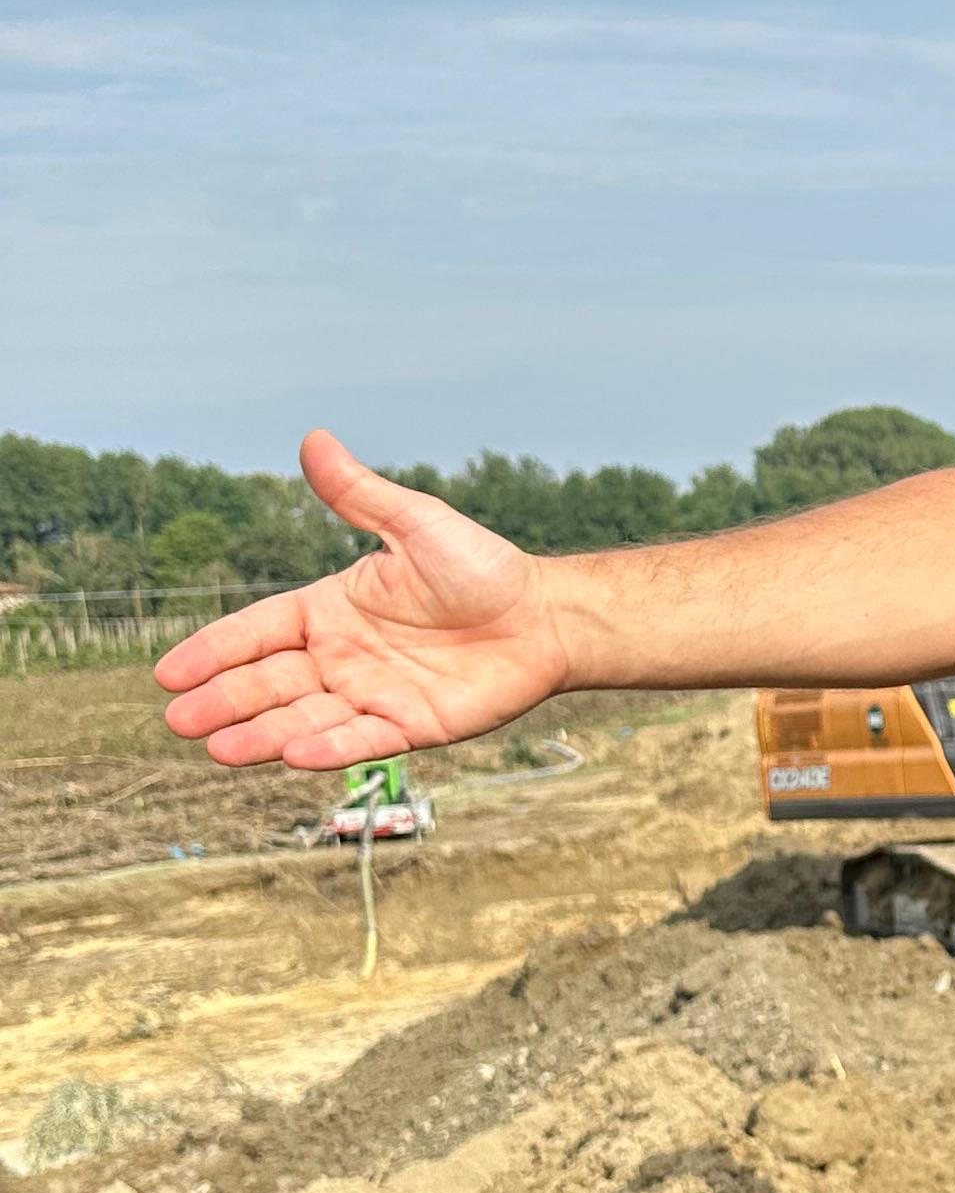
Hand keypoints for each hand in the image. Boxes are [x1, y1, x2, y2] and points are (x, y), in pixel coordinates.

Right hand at [156, 433, 567, 768]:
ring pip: (304, 717)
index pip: (258, 631)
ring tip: (218, 748)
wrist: (545, 616)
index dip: (215, 651)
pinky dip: (330, 749)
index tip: (170, 673)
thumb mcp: (415, 524)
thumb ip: (359, 495)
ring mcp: (372, 694)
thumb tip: (313, 438)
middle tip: (180, 720)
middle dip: (224, 701)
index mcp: (331, 609)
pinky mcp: (410, 726)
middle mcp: (342, 656)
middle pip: (270, 682)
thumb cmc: (482, 567)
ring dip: (261, 734)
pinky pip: (362, 740)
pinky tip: (294, 754)